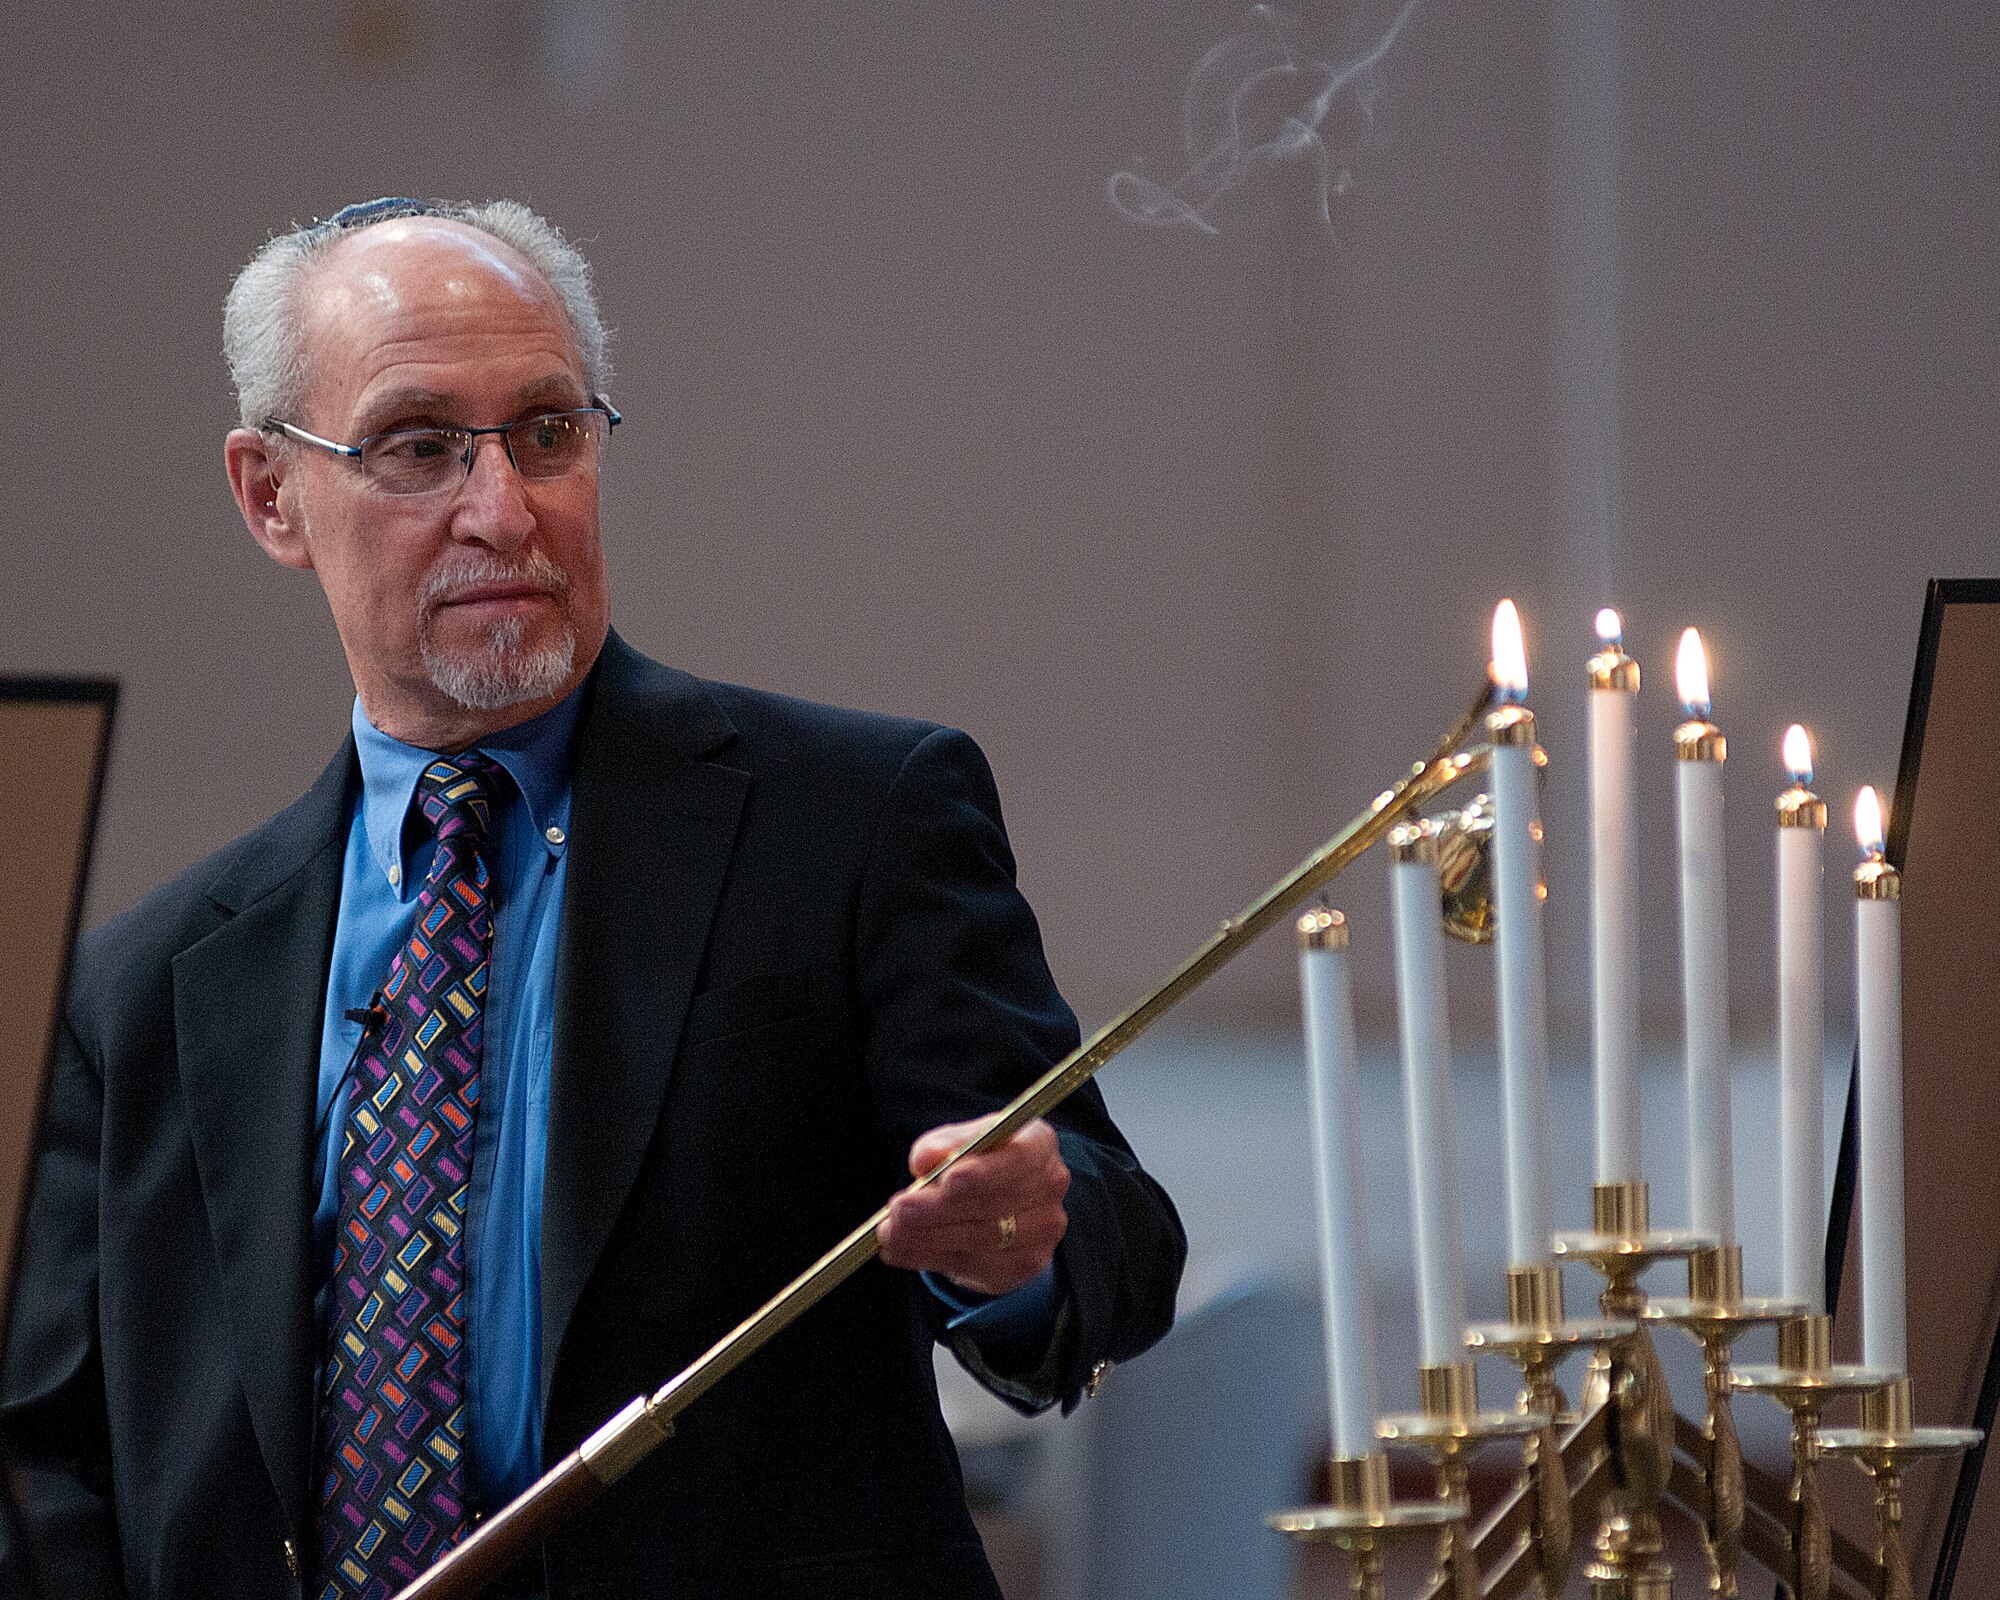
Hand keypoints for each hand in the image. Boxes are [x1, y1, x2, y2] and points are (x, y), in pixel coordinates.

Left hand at [877, 1115, 1069, 1296]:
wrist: (1008, 1201)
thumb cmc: (982, 1159)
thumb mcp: (964, 1139)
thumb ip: (946, 1143)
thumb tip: (923, 1160)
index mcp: (1038, 1144)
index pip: (1019, 1158)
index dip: (983, 1173)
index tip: (948, 1180)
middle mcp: (1049, 1188)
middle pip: (992, 1204)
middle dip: (938, 1209)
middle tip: (898, 1210)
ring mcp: (1042, 1231)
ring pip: (979, 1239)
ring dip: (926, 1238)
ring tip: (888, 1233)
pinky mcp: (1024, 1264)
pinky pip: (973, 1265)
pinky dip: (929, 1258)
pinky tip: (902, 1251)